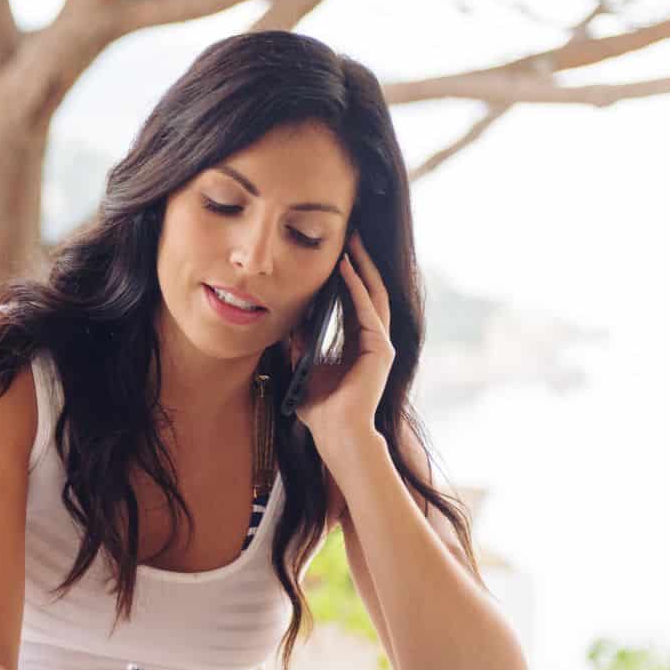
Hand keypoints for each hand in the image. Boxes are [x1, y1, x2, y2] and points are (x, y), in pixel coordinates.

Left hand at [286, 230, 392, 454]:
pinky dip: (357, 288)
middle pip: (368, 292)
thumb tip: (289, 319)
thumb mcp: (303, 367)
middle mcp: (373, 341)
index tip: (336, 253)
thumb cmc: (319, 409)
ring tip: (352, 242)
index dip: (346, 277)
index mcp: (357, 345)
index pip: (354, 302)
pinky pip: (367, 310)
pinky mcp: (380, 350)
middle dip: (359, 263)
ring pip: (373, 295)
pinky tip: (346, 269)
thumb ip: (300, 343)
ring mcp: (379, 344)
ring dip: (362, 267)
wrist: (335, 434)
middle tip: (351, 236)